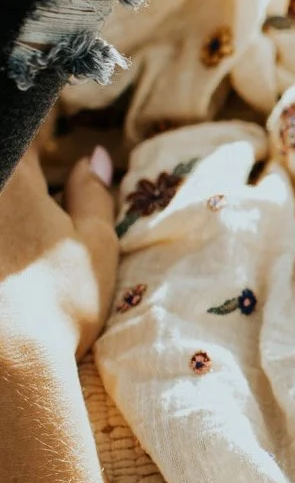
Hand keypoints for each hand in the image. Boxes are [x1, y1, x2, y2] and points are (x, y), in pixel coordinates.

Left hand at [0, 142, 118, 360]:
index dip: (33, 125)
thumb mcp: (96, 244)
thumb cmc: (60, 298)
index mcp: (16, 179)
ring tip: (24, 238)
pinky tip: (9, 256)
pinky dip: (1, 241)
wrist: (5, 360)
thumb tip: (95, 156)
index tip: (43, 121)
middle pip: (2, 159)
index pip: (23, 128)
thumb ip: (94, 194)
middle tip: (37, 189)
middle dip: (17, 163)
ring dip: (9, 209)